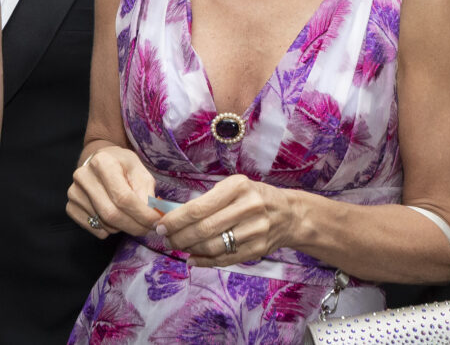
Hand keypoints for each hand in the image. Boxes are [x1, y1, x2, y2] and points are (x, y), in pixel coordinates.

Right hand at [66, 145, 158, 238]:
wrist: (98, 161)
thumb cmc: (121, 165)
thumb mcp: (138, 170)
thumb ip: (146, 192)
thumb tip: (152, 216)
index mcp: (102, 162)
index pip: (123, 197)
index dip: (142, 214)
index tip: (156, 222)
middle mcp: (83, 176)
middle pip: (111, 213)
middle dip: (134, 226)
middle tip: (148, 228)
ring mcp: (74, 192)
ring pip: (104, 223)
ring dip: (123, 227)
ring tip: (130, 217)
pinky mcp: (70, 206)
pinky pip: (93, 228)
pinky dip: (109, 229)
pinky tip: (114, 218)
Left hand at [156, 174, 291, 266]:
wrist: (289, 214)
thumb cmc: (254, 197)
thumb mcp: (234, 187)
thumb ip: (208, 199)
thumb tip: (174, 215)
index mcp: (238, 187)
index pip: (199, 207)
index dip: (176, 219)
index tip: (161, 224)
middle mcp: (248, 207)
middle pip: (204, 228)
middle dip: (179, 236)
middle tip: (165, 239)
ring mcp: (255, 230)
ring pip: (213, 246)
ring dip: (189, 249)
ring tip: (177, 246)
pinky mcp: (258, 249)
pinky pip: (225, 259)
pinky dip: (205, 261)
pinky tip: (192, 259)